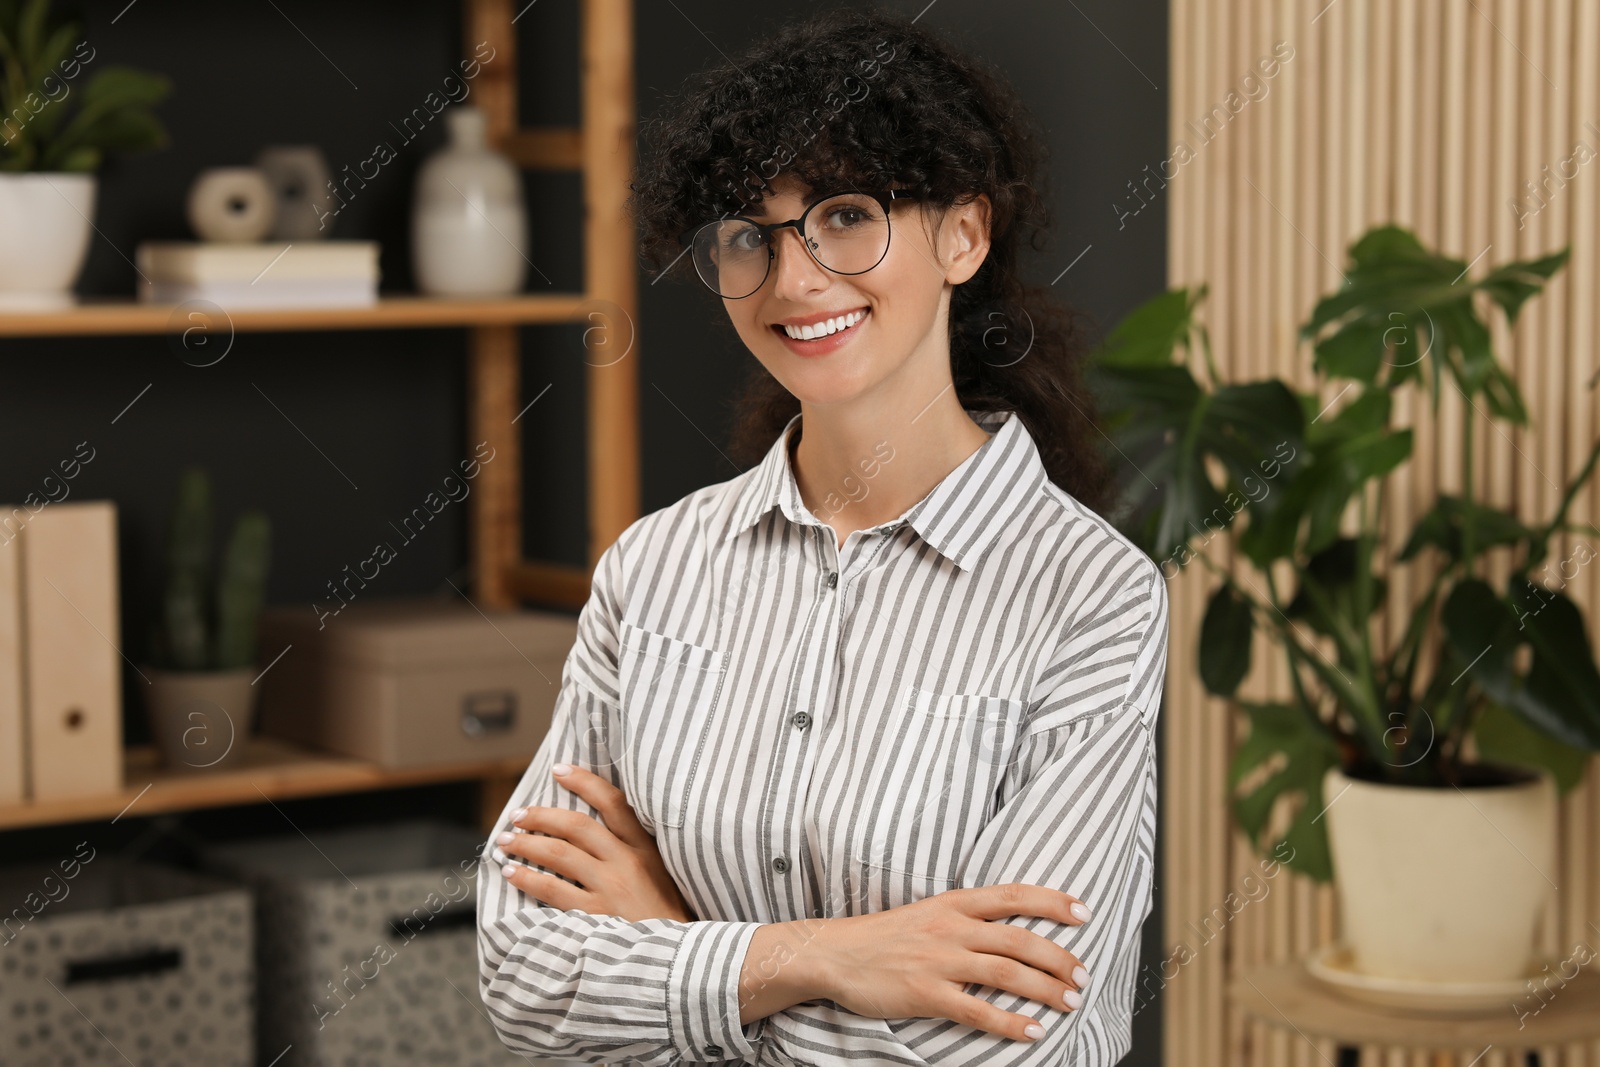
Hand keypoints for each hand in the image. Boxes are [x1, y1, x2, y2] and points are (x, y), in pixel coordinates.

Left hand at [496, 762, 697, 923]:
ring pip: (559, 854)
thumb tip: (592, 833)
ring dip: (527, 844)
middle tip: (518, 815)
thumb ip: (636, 852)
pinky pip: (553, 890)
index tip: (559, 770)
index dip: (585, 782)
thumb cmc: (667, 918)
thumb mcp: (665, 875)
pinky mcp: (596, 916)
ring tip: (506, 842)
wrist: (678, 960)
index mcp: (647, 849)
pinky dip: (528, 879)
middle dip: (542, 816)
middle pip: (577, 826)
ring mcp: (612, 889)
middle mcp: (628, 863)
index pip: (615, 803)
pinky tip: (513, 873)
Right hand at [810, 883, 1093, 1042]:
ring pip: (1007, 973)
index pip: (1013, 895)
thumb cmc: (883, 936)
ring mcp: (939, 961)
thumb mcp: (928, 913)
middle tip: (1084, 975)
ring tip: (1071, 1002)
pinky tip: (1033, 1032)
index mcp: (953, 903)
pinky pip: (978, 1011)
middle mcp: (951, 928)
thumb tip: (1010, 931)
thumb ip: (967, 919)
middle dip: (1059, 958)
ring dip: (1046, 989)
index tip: (1084, 913)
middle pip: (1020, 939)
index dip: (1053, 902)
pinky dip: (1011, 1023)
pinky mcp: (926, 994)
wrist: (835, 953)